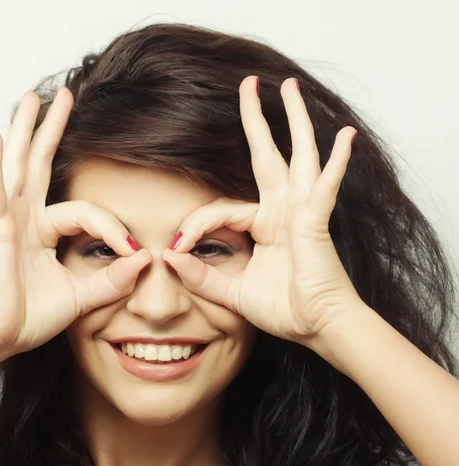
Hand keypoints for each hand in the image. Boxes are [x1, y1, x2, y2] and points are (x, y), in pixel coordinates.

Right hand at [0, 88, 150, 354]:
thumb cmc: (29, 318)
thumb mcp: (82, 297)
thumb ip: (112, 279)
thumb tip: (145, 259)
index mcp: (45, 234)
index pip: (87, 214)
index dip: (114, 229)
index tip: (135, 251)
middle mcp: (27, 220)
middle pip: (42, 166)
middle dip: (55, 132)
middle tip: (66, 98)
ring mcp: (9, 221)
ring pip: (21, 167)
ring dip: (28, 130)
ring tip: (34, 98)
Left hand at [162, 76, 363, 346]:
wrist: (318, 328)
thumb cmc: (285, 311)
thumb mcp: (233, 294)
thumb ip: (202, 277)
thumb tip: (169, 258)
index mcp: (265, 227)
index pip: (222, 209)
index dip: (196, 225)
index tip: (177, 247)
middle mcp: (284, 212)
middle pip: (267, 156)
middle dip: (257, 121)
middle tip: (249, 86)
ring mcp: (302, 213)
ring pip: (298, 156)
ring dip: (295, 120)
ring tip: (288, 87)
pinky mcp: (316, 222)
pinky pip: (326, 187)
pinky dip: (337, 163)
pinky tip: (346, 137)